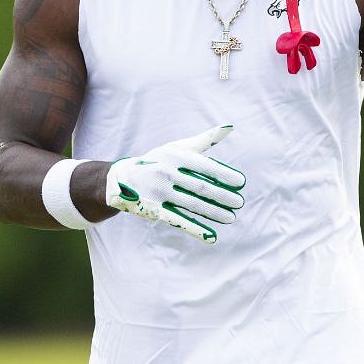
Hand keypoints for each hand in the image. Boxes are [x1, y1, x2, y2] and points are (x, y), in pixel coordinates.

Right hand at [105, 125, 245, 242]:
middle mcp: (167, 173)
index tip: (241, 183)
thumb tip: (230, 127)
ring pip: (192, 204)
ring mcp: (159, 192)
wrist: (122, 178)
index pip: (204, 166)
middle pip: (200, 187)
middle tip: (239, 203)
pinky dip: (195, 229)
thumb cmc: (159, 160)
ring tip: (230, 217)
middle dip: (222, 196)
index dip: (223, 175)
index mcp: (175, 156)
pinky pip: (178, 220)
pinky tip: (211, 236)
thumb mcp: (178, 147)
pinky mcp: (154, 210)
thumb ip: (205, 140)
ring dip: (213, 212)